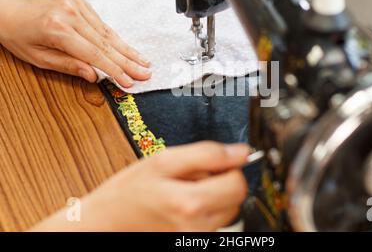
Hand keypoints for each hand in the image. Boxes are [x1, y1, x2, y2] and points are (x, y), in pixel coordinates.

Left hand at [0, 0, 150, 87]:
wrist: (9, 8)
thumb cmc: (19, 37)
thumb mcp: (39, 58)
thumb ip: (68, 66)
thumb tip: (94, 76)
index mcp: (57, 29)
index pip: (94, 54)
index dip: (114, 69)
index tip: (129, 81)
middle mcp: (69, 13)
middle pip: (105, 43)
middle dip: (128, 61)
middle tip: (146, 73)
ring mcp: (76, 3)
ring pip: (107, 32)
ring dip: (127, 50)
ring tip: (144, 62)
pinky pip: (101, 23)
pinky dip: (116, 38)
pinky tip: (128, 49)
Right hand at [31, 142, 249, 231]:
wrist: (109, 222)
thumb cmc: (131, 190)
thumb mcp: (164, 161)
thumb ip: (208, 154)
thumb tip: (241, 152)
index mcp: (190, 204)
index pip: (238, 184)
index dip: (228, 168)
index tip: (211, 164)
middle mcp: (198, 228)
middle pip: (236, 199)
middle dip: (220, 182)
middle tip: (191, 176)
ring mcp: (196, 238)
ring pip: (226, 209)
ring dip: (212, 195)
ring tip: (182, 189)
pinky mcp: (194, 241)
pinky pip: (213, 220)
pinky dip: (204, 208)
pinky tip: (182, 203)